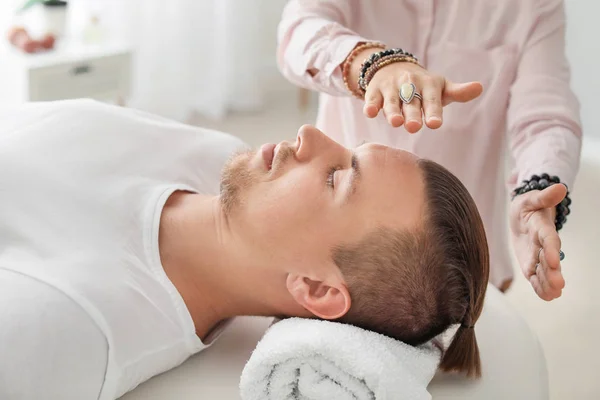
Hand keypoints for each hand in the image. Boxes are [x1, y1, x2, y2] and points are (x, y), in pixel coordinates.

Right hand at [348, 48, 482, 132]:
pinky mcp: (374, 91)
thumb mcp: (441, 88)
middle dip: (412, 114)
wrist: (393, 68)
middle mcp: (409, 84)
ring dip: (392, 111)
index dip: (433, 112)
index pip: (432, 100)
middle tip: (414, 127)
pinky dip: (370, 105)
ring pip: (392, 101)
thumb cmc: (423, 86)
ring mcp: (391, 87)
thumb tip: (480, 87)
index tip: (435, 124)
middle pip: (411, 102)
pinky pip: (372, 98)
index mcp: (428, 85)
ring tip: (395, 122)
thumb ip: (458, 92)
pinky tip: (370, 112)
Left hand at [510, 184, 566, 300]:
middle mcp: (543, 245)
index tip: (553, 260)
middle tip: (559, 285)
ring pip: (544, 271)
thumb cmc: (527, 206)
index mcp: (543, 228)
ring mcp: (538, 256)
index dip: (552, 249)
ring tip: (554, 294)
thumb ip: (543, 196)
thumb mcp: (531, 198)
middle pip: (549, 259)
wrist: (522, 216)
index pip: (549, 239)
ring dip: (548, 283)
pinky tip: (548, 297)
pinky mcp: (531, 264)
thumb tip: (560, 187)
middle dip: (553, 272)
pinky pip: (536, 277)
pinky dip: (541, 287)